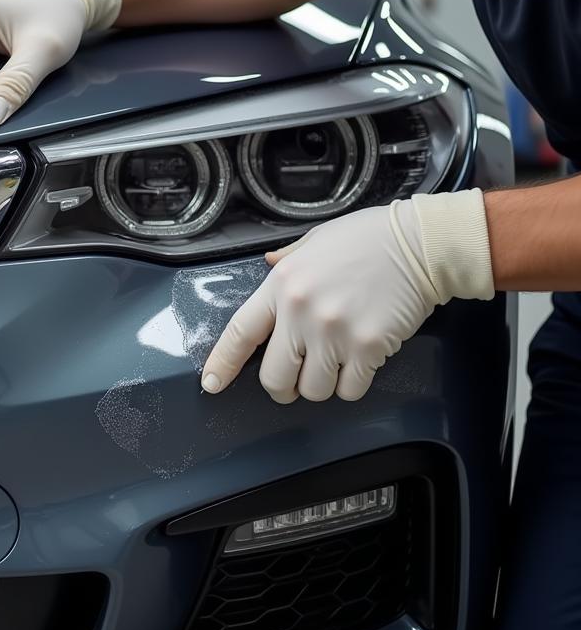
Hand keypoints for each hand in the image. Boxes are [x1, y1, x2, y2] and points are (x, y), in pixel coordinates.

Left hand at [199, 190, 493, 402]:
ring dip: (324, 385)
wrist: (418, 244)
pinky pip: (350, 390)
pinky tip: (363, 360)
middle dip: (283, 388)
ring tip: (338, 360)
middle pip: (275, 377)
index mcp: (281, 285)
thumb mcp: (314, 241)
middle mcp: (300, 312)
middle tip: (296, 381)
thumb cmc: (367, 238)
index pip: (241, 332)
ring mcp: (333, 332)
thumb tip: (267, 264)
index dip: (223, 362)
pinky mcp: (368, 347)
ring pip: (314, 390)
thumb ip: (286, 260)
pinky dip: (354, 384)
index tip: (211, 383)